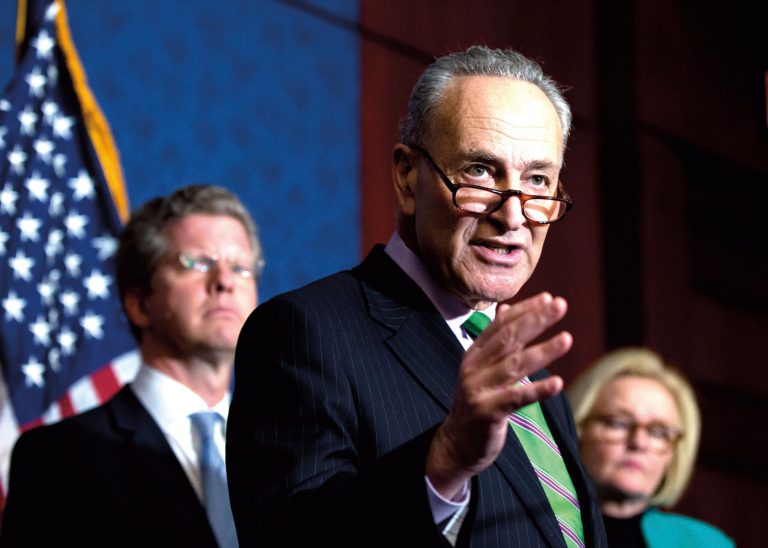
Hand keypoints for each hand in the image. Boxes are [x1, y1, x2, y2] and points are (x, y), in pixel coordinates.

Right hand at [425, 292, 571, 498]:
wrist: (457, 443)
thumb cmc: (478, 401)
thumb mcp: (483, 368)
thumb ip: (496, 340)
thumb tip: (507, 309)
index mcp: (475, 354)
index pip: (501, 325)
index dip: (525, 310)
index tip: (548, 298)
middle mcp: (474, 367)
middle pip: (508, 339)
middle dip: (535, 320)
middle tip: (560, 305)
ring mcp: (478, 389)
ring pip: (514, 365)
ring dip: (543, 351)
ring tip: (567, 339)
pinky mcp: (487, 412)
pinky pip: (516, 398)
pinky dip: (537, 390)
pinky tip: (557, 383)